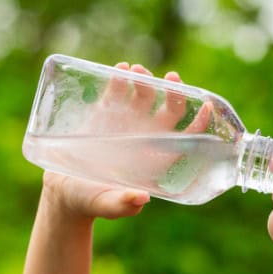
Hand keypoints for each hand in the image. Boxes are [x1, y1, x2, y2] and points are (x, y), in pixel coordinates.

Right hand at [42, 63, 210, 219]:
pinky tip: (122, 69)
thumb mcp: (107, 204)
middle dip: (175, 93)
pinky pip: (118, 90)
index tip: (207, 106)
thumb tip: (141, 199)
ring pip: (146, 94)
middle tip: (171, 77)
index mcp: (156, 158)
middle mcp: (147, 137)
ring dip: (146, 80)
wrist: (65, 190)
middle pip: (171, 110)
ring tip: (137, 70)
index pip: (187, 138)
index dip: (199, 123)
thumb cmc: (92, 201)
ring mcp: (127, 122)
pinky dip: (121, 78)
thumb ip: (123, 204)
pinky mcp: (105, 112)